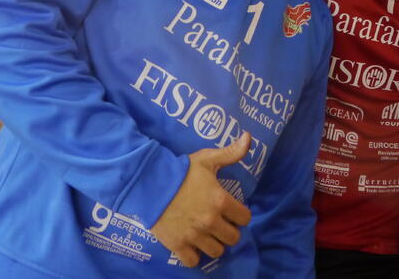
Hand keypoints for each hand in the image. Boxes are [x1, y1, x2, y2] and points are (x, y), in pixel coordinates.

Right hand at [150, 132, 252, 267]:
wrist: (149, 183)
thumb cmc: (180, 171)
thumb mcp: (207, 159)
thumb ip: (231, 152)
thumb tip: (249, 137)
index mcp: (221, 201)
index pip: (245, 218)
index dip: (240, 214)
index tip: (232, 211)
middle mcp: (211, 221)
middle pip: (233, 238)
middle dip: (229, 231)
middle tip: (220, 224)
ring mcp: (194, 235)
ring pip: (216, 252)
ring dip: (214, 244)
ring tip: (207, 235)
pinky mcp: (178, 245)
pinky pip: (193, 261)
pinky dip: (194, 256)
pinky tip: (192, 245)